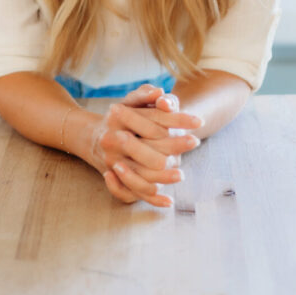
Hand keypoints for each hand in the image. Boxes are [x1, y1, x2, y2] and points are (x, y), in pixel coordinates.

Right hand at [94, 84, 202, 207]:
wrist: (96, 138)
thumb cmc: (122, 116)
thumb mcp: (131, 101)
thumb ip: (144, 94)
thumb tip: (160, 93)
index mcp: (118, 118)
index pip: (154, 119)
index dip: (178, 120)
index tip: (199, 121)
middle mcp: (113, 141)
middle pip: (149, 148)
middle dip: (175, 145)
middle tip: (194, 141)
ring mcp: (113, 162)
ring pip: (141, 174)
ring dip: (164, 176)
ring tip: (181, 174)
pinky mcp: (116, 180)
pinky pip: (132, 193)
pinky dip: (152, 199)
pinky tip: (169, 201)